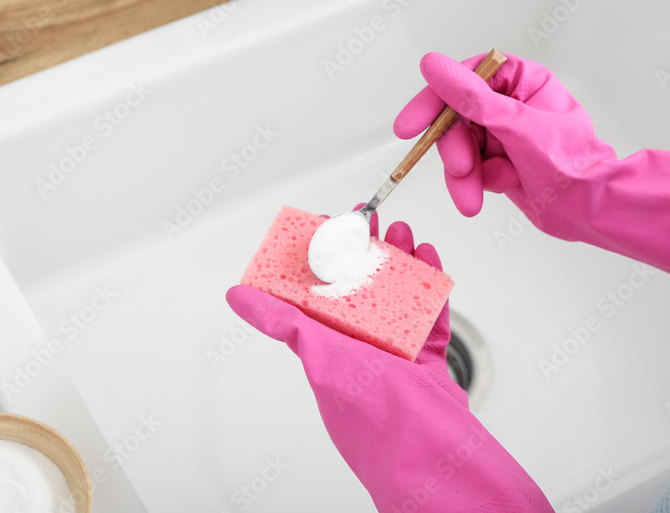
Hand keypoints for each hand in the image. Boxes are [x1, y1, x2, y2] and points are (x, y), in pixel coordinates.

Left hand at [227, 216, 551, 510]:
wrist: (426, 450)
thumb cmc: (371, 413)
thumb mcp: (319, 354)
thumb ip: (281, 321)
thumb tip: (237, 297)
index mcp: (330, 347)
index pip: (319, 291)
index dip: (322, 255)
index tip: (330, 223)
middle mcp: (361, 349)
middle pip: (362, 287)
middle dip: (367, 250)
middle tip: (372, 220)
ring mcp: (397, 354)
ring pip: (399, 295)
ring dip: (401, 260)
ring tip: (402, 231)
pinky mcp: (427, 361)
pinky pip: (431, 317)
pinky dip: (432, 287)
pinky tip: (430, 260)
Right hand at [395, 51, 669, 317]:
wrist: (592, 211)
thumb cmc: (572, 166)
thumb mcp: (516, 126)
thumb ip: (471, 97)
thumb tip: (434, 66)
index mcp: (521, 81)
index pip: (465, 78)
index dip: (435, 100)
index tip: (411, 124)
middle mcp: (510, 103)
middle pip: (456, 117)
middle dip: (454, 149)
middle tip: (461, 170)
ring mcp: (503, 133)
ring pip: (459, 147)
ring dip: (462, 174)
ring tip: (472, 197)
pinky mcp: (498, 161)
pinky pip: (468, 169)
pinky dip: (473, 185)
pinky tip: (497, 191)